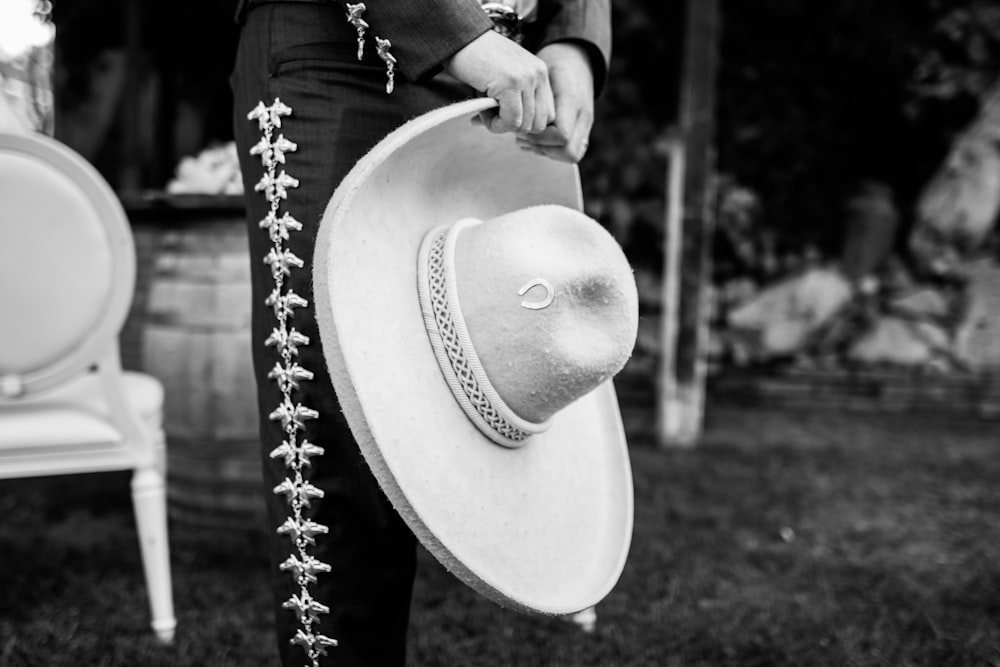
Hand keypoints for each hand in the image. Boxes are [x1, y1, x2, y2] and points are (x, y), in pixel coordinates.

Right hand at [444, 29, 554, 133]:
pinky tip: (482, 110)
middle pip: (537, 125)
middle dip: (513, 127)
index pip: (548, 115)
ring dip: (501, 125)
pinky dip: (495, 124)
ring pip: (524, 126)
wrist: (459, 39)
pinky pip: (511, 122)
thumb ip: (518, 99)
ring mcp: (526, 78)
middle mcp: (538, 74)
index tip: (504, 115)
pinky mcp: (511, 83)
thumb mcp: (505, 78)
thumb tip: (519, 130)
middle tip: (492, 114)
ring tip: (485, 108)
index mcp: (540, 73)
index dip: (526, 123)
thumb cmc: (476, 61)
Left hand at [515, 42, 594, 162]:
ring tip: (523, 140)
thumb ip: (523, 94)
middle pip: (569, 151)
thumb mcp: (537, 73)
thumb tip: (491, 114)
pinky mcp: (583, 129)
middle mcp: (583, 115)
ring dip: (545, 151)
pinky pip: (572, 150)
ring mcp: (586, 124)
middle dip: (543, 148)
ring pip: (571, 154)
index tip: (521, 128)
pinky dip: (551, 150)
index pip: (562, 134)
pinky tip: (533, 141)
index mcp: (572, 99)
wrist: (576, 58)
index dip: (539, 137)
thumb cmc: (552, 63)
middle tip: (520, 138)